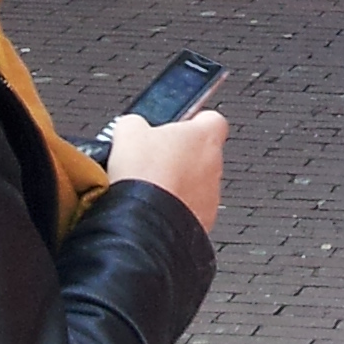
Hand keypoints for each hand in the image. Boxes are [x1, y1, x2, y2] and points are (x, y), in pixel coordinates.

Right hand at [103, 110, 228, 234]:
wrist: (145, 223)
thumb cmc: (144, 176)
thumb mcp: (128, 131)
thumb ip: (136, 123)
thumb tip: (132, 126)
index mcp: (205, 135)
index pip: (211, 119)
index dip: (191, 123)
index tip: (175, 128)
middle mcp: (215, 164)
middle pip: (202, 154)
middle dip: (180, 157)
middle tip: (154, 161)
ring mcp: (212, 195)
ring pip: (197, 185)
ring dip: (179, 185)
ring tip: (150, 189)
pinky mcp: (203, 221)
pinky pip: (191, 210)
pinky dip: (176, 209)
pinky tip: (154, 209)